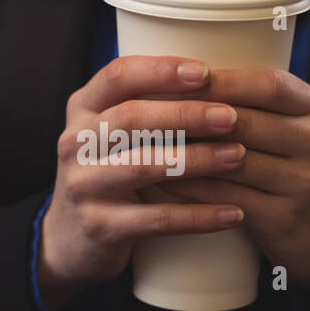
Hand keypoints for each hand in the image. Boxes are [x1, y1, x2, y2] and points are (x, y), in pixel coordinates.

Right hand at [38, 56, 250, 310]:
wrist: (71, 240)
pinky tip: (233, 213)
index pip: (118, 76)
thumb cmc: (109, 174)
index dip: (161, 71)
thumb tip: (222, 79)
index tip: (206, 72)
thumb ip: (146, 105)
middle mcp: (75, 143)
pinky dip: (199, 216)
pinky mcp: (99, 227)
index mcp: (82, 109)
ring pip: (143, 167)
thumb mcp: (111, 133)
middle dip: (186, 115)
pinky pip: (156, 220)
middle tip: (231, 117)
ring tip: (238, 156)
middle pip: (131, 119)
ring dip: (197, 160)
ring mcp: (83, 187)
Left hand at [154, 68, 309, 302]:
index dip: (222, 80)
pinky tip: (162, 181)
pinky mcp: (285, 218)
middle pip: (245, 121)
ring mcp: (305, 182)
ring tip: (145, 145)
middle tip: (147, 111)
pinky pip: (227, 196)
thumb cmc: (295, 172)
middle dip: (192, 116)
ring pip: (231, 160)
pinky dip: (191, 187)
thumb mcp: (293, 131)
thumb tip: (182, 76)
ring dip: (184, 152)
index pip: (268, 84)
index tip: (178, 78)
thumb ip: (256, 105)